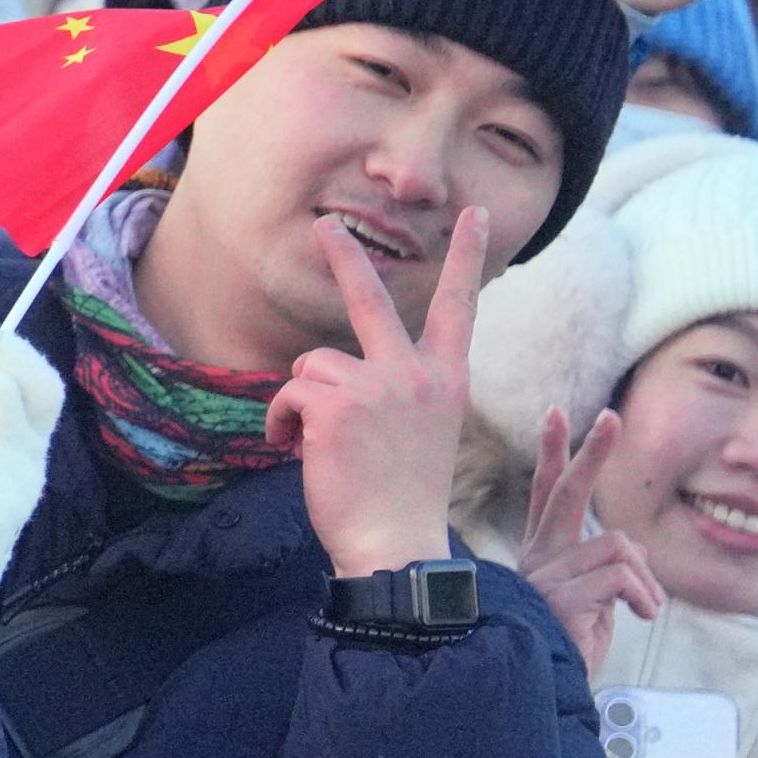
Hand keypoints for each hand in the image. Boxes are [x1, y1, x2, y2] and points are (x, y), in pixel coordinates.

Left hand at [270, 207, 487, 579]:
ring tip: (318, 444)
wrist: (395, 543)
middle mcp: (417, 374)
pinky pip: (288, 395)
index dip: (466, 257)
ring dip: (300, 403)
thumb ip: (394, 391)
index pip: (460, 308)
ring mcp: (378, 385)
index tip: (477, 213)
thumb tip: (335, 373)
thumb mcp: (417, 433)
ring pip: (311, 365)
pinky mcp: (336, 404)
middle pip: (372, 299)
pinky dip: (281, 425)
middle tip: (326, 223)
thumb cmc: (400, 498)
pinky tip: (300, 453)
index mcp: (446, 380)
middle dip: (345, 255)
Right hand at [519, 406, 666, 663]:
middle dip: (591, 452)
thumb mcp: (597, 604)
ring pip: (618, 547)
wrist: (553, 692)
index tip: (557, 414)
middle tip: (611, 417)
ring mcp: (546, 577)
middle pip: (567, 492)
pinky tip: (638, 617)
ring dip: (646, 581)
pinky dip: (643, 596)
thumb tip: (632, 550)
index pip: (550, 495)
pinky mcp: (562, 597)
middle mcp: (540, 559)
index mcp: (546, 556)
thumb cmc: (573, 649)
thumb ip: (606, 570)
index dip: (554, 453)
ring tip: (643, 611)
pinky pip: (621, 575)